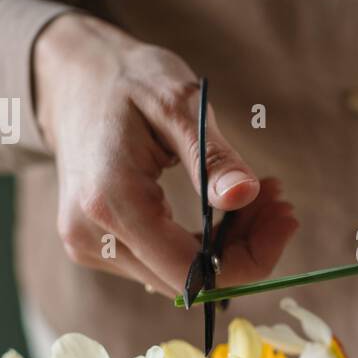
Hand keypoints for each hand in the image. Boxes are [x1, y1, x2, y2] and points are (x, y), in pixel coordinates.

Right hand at [32, 14, 297, 297]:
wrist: (70, 78)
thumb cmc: (127, 80)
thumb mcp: (178, 103)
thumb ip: (211, 156)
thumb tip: (243, 195)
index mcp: (111, 202)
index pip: (192, 271)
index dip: (251, 258)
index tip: (287, 217)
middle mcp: (92, 237)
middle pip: (190, 280)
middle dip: (246, 247)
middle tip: (278, 198)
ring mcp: (91, 247)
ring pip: (180, 277)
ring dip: (228, 246)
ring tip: (259, 197)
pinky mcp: (97, 247)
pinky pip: (163, 263)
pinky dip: (203, 243)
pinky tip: (225, 209)